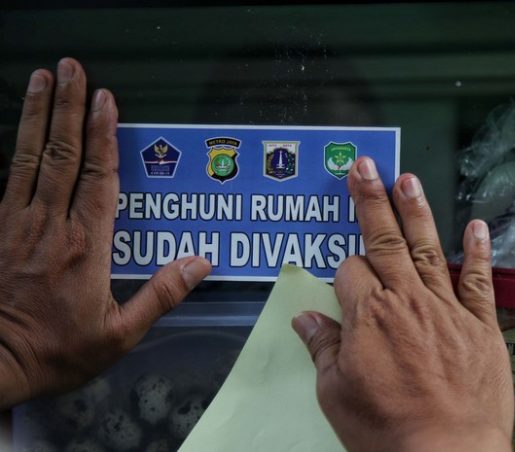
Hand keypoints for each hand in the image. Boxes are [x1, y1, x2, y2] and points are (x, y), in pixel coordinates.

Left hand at [0, 58, 210, 408]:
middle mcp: (50, 224)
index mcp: (86, 245)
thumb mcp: (120, 334)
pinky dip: (15, 144)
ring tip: (41, 78)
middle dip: (67, 107)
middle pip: (60, 153)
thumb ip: (161, 295)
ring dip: (36, 114)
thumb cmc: (58, 350)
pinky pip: (7, 176)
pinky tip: (19, 127)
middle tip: (71, 68)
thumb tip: (200, 261)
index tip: (105, 100)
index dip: (103, 135)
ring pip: (29, 156)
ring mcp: (16, 222)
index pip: (97, 177)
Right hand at [293, 157, 513, 450]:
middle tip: (364, 165)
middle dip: (370, 200)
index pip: (349, 270)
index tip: (342, 287)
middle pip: (383, 240)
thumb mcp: (336, 393)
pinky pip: (479, 280)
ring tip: (407, 178)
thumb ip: (322, 348)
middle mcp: (406, 299)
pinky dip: (478, 252)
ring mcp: (446, 308)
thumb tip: (304, 317)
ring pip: (427, 248)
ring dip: (416, 211)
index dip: (342, 272)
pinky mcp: (480, 324)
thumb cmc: (385, 429)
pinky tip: (477, 225)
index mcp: (367, 315)